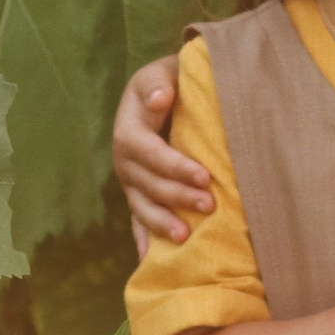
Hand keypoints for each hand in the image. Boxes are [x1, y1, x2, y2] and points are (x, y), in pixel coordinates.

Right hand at [114, 57, 209, 252]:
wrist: (161, 93)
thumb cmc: (168, 82)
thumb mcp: (161, 73)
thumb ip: (158, 83)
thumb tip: (162, 99)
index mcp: (129, 131)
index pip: (149, 153)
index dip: (174, 166)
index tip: (204, 175)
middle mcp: (125, 161)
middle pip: (148, 184)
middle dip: (178, 197)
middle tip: (210, 204)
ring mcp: (131, 182)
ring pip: (142, 207)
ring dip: (162, 224)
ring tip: (184, 237)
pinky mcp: (139, 195)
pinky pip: (138, 220)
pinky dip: (143, 240)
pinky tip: (149, 262)